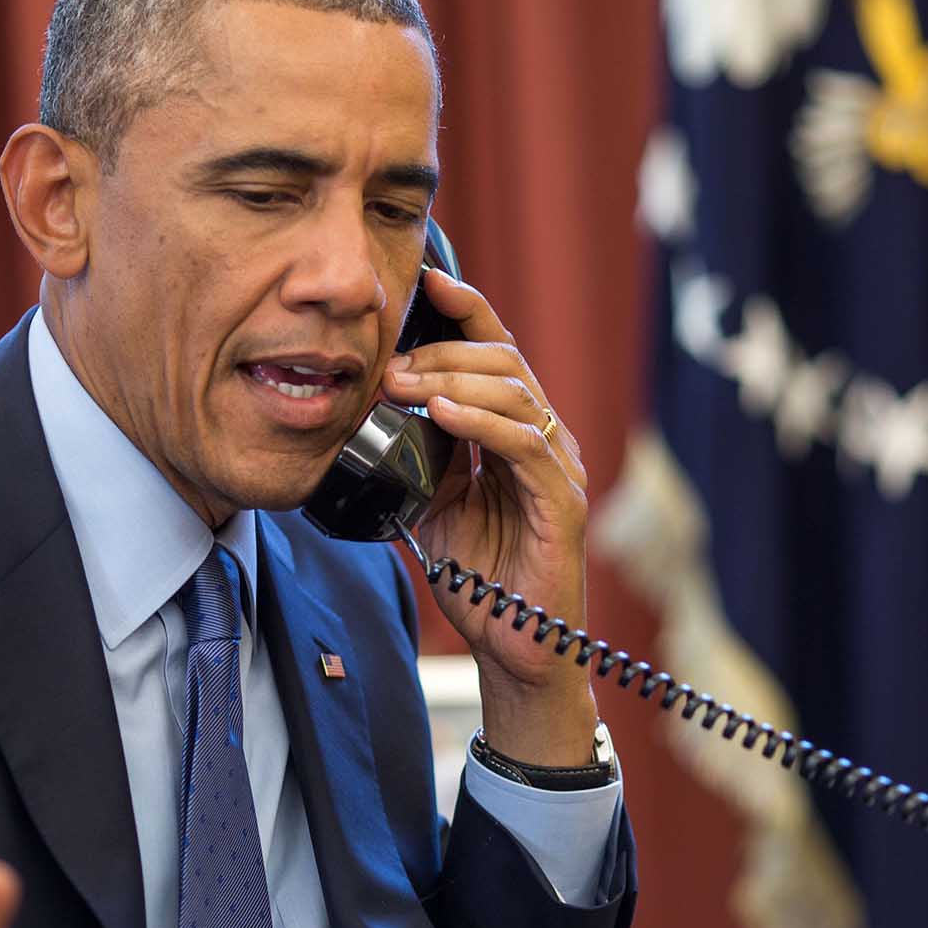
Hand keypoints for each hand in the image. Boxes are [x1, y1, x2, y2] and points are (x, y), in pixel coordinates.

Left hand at [382, 266, 598, 765]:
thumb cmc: (481, 578)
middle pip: (504, 363)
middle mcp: (545, 440)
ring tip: (404, 383)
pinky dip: (481, 423)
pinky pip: (525, 445)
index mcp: (515, 433)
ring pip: (515, 394)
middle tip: (390, 362)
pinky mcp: (563, 503)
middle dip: (443, 351)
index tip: (427, 280)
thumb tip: (364, 415)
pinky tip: (442, 414)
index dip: (467, 312)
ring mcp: (559, 468)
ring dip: (453, 380)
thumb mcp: (432, 504)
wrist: (514, 647)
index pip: (496, 354)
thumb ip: (414, 457)